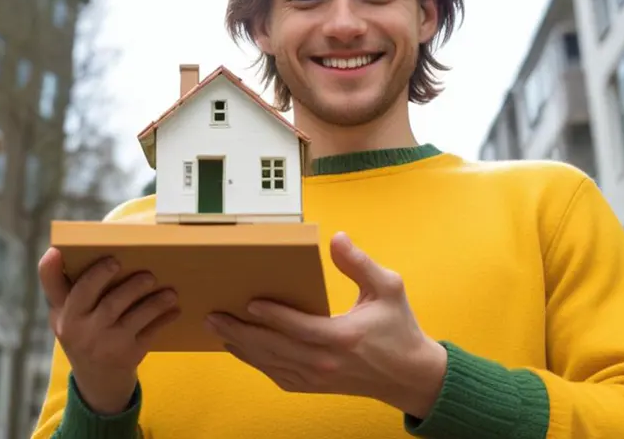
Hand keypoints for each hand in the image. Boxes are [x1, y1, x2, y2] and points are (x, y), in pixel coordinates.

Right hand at [39, 248, 180, 414]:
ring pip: (133, 319)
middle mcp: (83, 332)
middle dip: (131, 288)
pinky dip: (164, 320)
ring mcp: (106, 345)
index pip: (74, 293)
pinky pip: (150, 334)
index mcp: (66, 315)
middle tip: (149, 274)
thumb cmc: (79, 330)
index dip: (93, 276)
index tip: (113, 259)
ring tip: (169, 291)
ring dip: (154, 303)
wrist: (95, 378)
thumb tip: (55, 250)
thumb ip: (57, 283)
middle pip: (110, 305)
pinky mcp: (128, 356)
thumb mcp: (62, 312)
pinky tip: (174, 309)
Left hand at [205, 232, 446, 418]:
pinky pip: (277, 375)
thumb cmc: (399, 328)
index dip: (272, 315)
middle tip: (214, 316)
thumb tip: (336, 238)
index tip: (249, 302)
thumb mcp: (389, 288)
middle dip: (240, 332)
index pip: (298, 327)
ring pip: (270, 364)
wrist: (410, 375)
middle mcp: (325, 362)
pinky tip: (240, 349)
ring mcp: (318, 377)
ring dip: (241, 347)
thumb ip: (360, 264)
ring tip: (218, 330)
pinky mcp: (314, 385)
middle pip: (273, 348)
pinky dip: (256, 362)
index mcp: (342, 337)